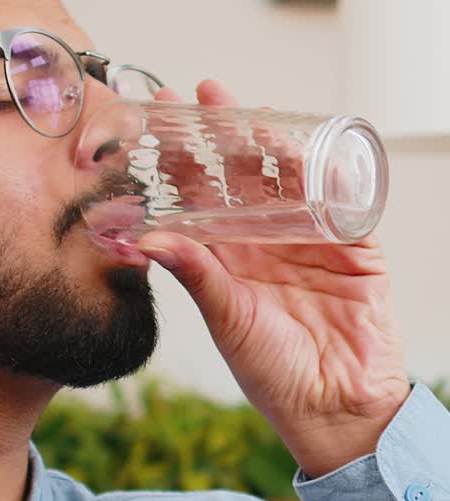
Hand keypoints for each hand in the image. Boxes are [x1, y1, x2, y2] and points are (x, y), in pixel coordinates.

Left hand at [137, 80, 409, 478]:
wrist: (337, 407)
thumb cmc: (276, 375)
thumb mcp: (228, 320)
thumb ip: (195, 276)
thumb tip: (146, 238)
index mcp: (230, 260)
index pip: (202, 197)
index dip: (183, 160)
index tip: (158, 122)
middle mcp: (268, 244)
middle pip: (246, 175)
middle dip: (227, 133)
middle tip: (204, 93)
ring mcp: (312, 241)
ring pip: (291, 178)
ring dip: (273, 142)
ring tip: (251, 110)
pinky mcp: (355, 247)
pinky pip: (342, 199)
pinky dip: (329, 172)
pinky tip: (311, 145)